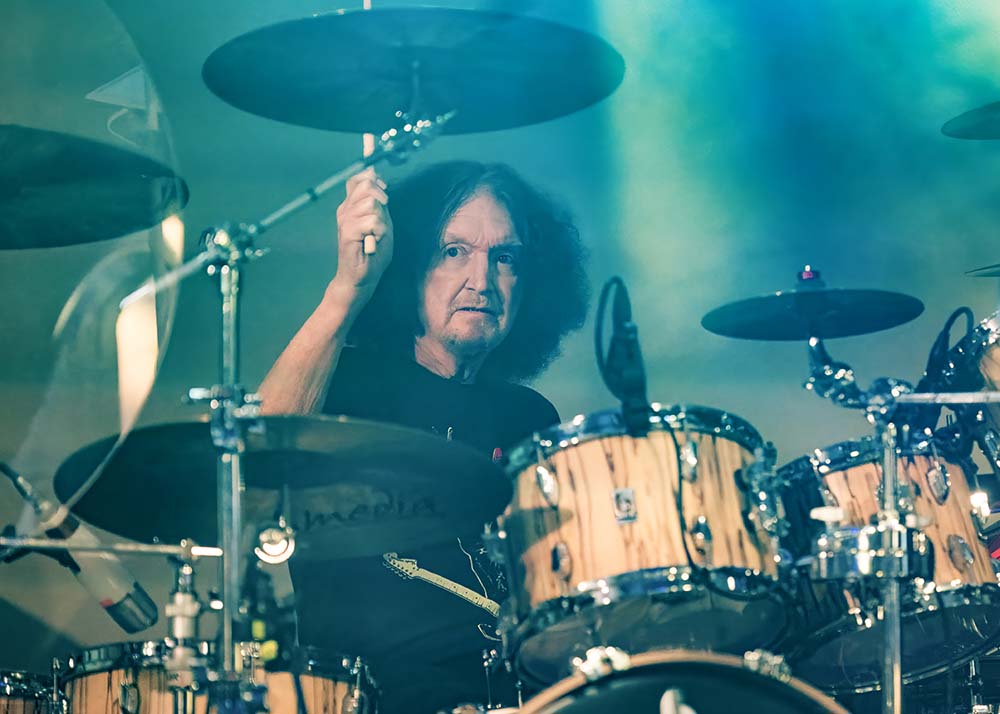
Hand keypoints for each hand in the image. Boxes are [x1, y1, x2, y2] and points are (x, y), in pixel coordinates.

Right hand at [329, 167, 392, 298]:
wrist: (362, 277)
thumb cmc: (373, 252)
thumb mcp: (382, 222)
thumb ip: (380, 202)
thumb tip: (377, 177)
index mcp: (352, 205)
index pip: (357, 178)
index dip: (371, 173)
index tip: (378, 172)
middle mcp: (345, 209)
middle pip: (366, 184)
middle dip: (381, 198)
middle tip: (381, 220)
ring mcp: (345, 220)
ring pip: (371, 203)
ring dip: (381, 221)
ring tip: (375, 235)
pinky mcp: (348, 232)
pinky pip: (372, 221)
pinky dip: (379, 232)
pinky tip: (373, 242)